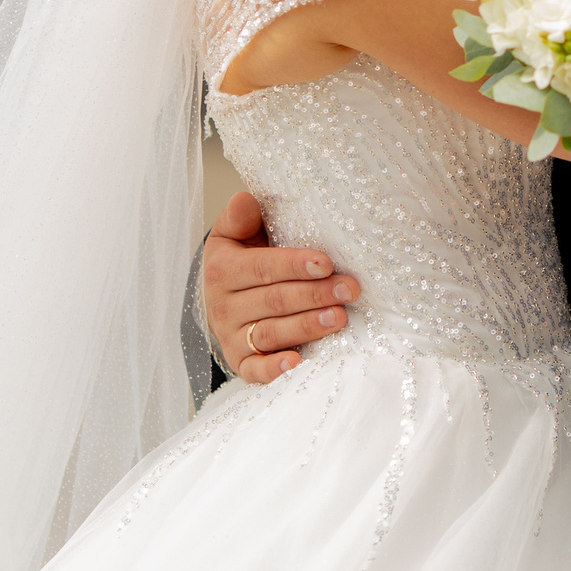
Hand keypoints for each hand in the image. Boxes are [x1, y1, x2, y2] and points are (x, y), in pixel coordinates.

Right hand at [200, 191, 358, 382]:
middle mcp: (224, 306)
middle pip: (274, 301)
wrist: (220, 299)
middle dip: (314, 295)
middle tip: (350, 289)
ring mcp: (232, 336)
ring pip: (270, 333)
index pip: (262, 267)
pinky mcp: (240, 362)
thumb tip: (245, 199)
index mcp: (223, 269)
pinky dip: (274, 368)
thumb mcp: (233, 233)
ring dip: (306, 326)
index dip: (294, 265)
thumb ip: (240, 217)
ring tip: (338, 318)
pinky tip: (298, 361)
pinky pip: (255, 370)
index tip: (326, 263)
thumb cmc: (240, 259)